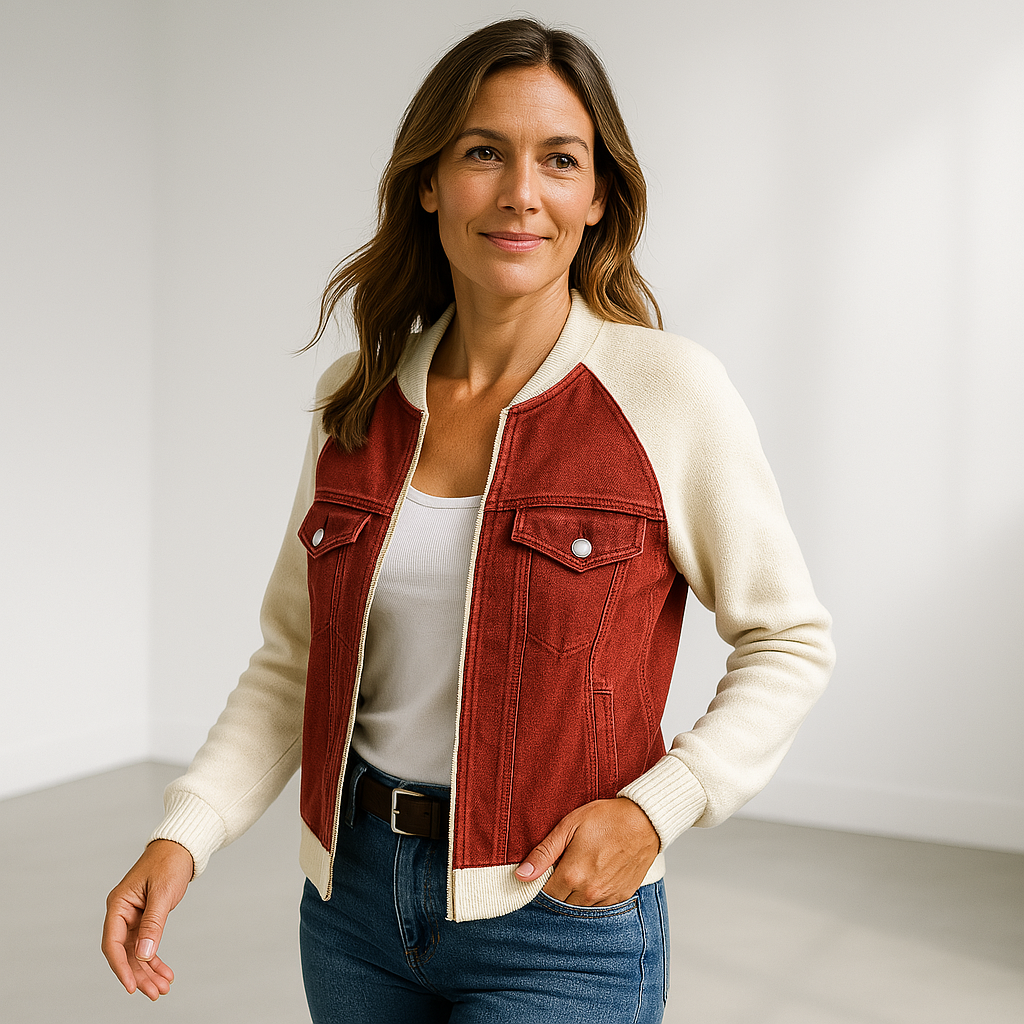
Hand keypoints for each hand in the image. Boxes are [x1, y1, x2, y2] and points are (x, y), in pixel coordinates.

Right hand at [101, 839, 193, 998]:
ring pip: (136, 952)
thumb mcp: (163, 893)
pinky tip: (164, 972)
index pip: (113, 943)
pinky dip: (155, 959)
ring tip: (162, 988)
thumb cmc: (169, 863)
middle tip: (155, 993)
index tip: (132, 986)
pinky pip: (146, 944)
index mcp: (118, 905)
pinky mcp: (145, 918)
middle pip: (125, 953)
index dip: (121, 967)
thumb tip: (143, 954)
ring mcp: (132, 917)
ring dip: (148, 971)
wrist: (181, 847)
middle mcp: (122, 913)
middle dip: (139, 975)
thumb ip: (153, 923)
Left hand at [514, 797, 659, 905]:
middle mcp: (589, 892)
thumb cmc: (606, 818)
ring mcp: (606, 897)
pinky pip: (599, 908)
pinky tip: (593, 879)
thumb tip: (521, 875)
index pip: (544, 895)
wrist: (644, 821)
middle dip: (556, 891)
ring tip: (578, 873)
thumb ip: (544, 853)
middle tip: (560, 871)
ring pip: (580, 908)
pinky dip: (591, 898)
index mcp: (572, 875)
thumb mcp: (569, 827)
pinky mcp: (620, 897)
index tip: (542, 874)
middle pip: (561, 905)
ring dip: (573, 897)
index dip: (539, 886)